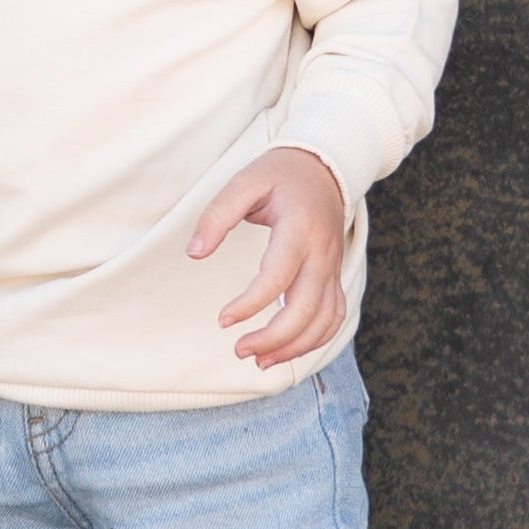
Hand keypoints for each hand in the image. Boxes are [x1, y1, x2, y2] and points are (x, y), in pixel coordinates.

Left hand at [187, 147, 347, 367]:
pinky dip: (315, 340)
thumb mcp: (244, 181)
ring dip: (295, 347)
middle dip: (273, 338)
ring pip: (324, 321)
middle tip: (239, 350)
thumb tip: (194, 253)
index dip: (250, 304)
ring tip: (260, 361)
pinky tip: (287, 351)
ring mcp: (333, 267)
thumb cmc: (279, 175)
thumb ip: (217, 215)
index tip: (223, 320)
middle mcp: (322, 253)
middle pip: (306, 309)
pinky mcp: (334, 276)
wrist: (324, 168)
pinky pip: (334, 317)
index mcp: (299, 229)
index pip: (277, 277)